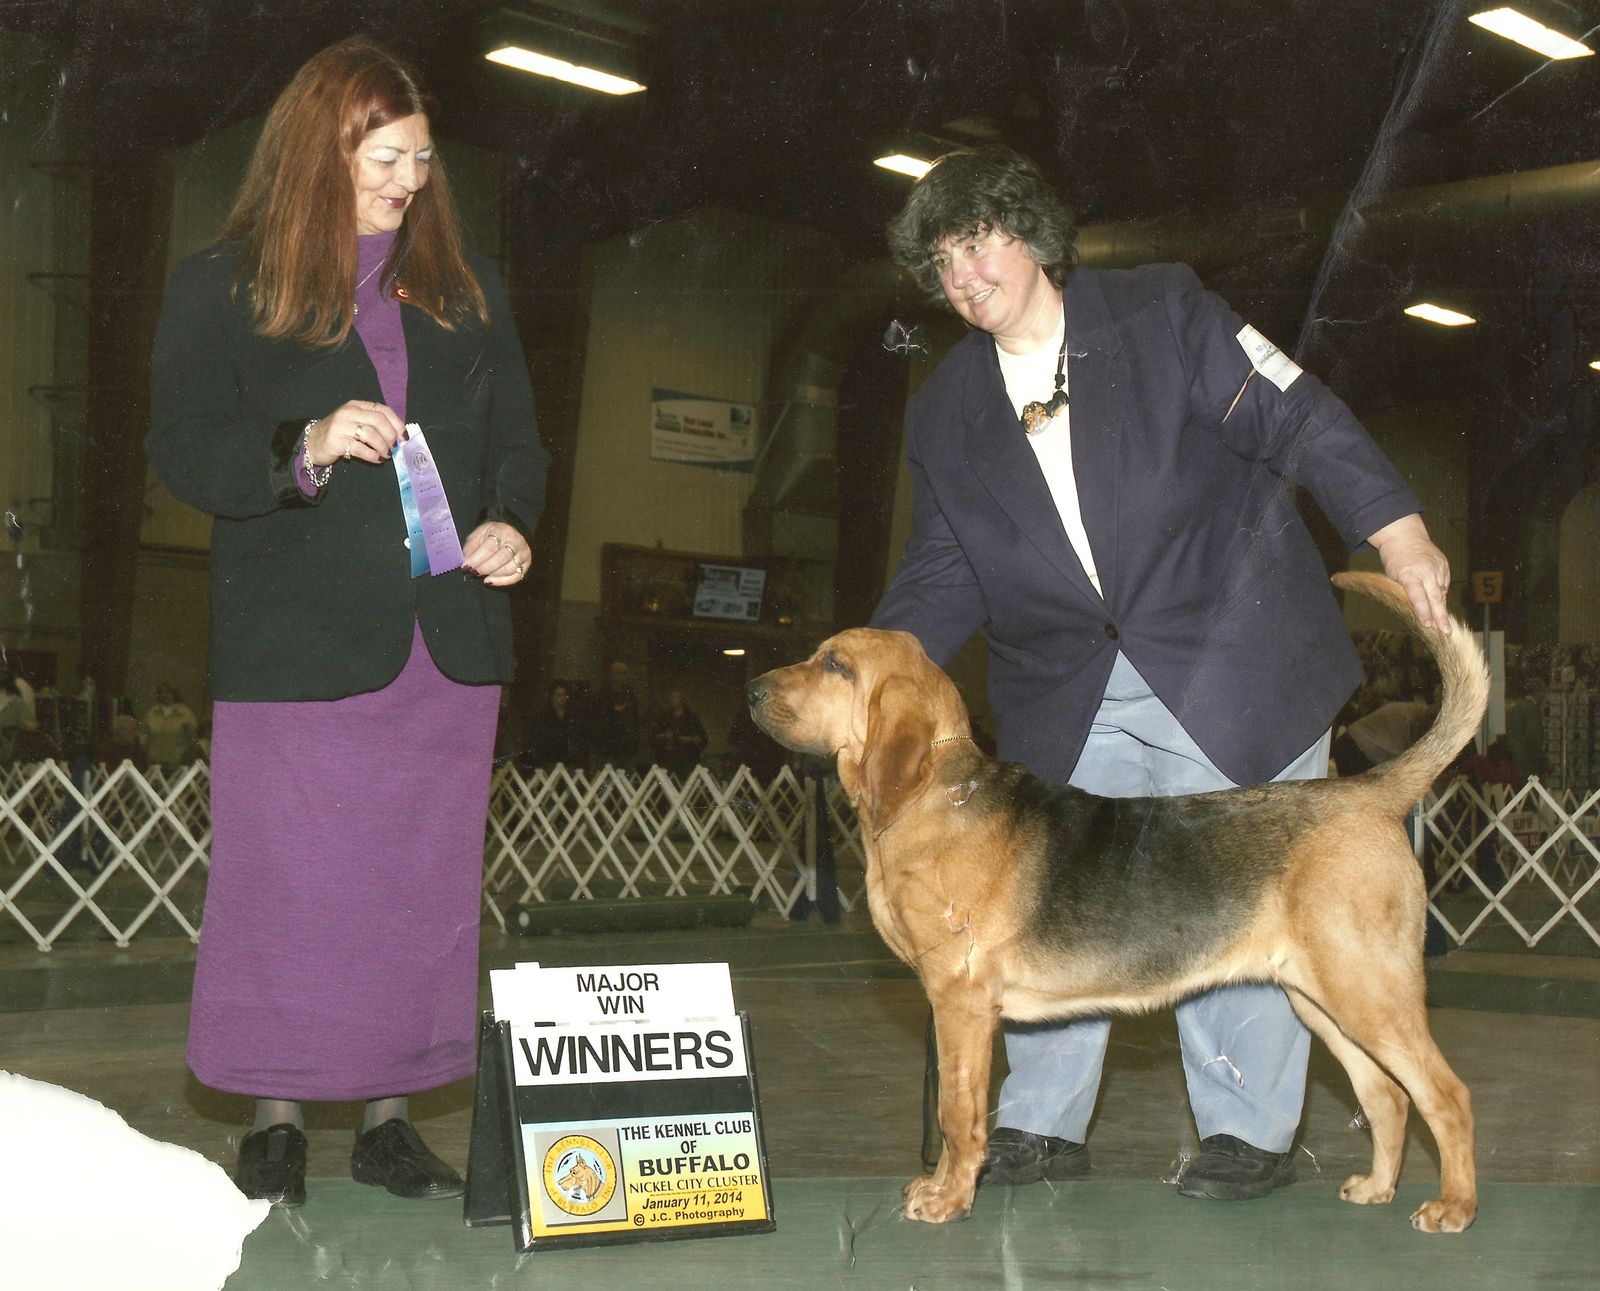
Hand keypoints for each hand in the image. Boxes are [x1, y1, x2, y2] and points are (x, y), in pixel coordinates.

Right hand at [306, 400, 404, 467]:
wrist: (312, 442)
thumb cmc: (339, 434)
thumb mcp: (355, 422)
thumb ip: (373, 424)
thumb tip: (398, 436)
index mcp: (356, 405)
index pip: (382, 409)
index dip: (397, 423)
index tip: (403, 436)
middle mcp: (348, 413)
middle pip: (378, 421)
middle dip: (391, 436)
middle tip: (394, 447)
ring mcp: (340, 426)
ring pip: (371, 435)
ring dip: (383, 447)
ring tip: (386, 454)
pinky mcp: (335, 442)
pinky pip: (360, 449)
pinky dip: (372, 455)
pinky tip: (377, 459)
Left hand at [462, 521, 530, 587]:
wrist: (510, 531)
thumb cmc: (492, 534)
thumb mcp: (479, 534)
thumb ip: (471, 547)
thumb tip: (465, 561)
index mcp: (502, 531)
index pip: (489, 547)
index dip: (476, 559)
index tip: (466, 566)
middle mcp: (516, 541)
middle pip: (501, 559)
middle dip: (484, 568)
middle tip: (473, 572)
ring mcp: (523, 553)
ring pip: (509, 569)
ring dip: (492, 574)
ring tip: (481, 575)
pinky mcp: (526, 564)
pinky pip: (516, 577)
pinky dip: (502, 581)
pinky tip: (490, 581)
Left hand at [1367, 513, 1451, 634]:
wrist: (1405, 536)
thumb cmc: (1394, 560)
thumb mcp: (1393, 577)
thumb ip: (1406, 592)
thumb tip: (1417, 611)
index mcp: (1409, 575)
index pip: (1418, 597)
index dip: (1423, 612)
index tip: (1428, 625)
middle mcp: (1426, 571)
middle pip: (1435, 597)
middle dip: (1441, 616)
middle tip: (1447, 632)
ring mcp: (1437, 567)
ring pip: (1441, 592)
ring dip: (1441, 607)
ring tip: (1443, 623)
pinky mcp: (1444, 565)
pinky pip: (1444, 584)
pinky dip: (1440, 594)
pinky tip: (1438, 601)